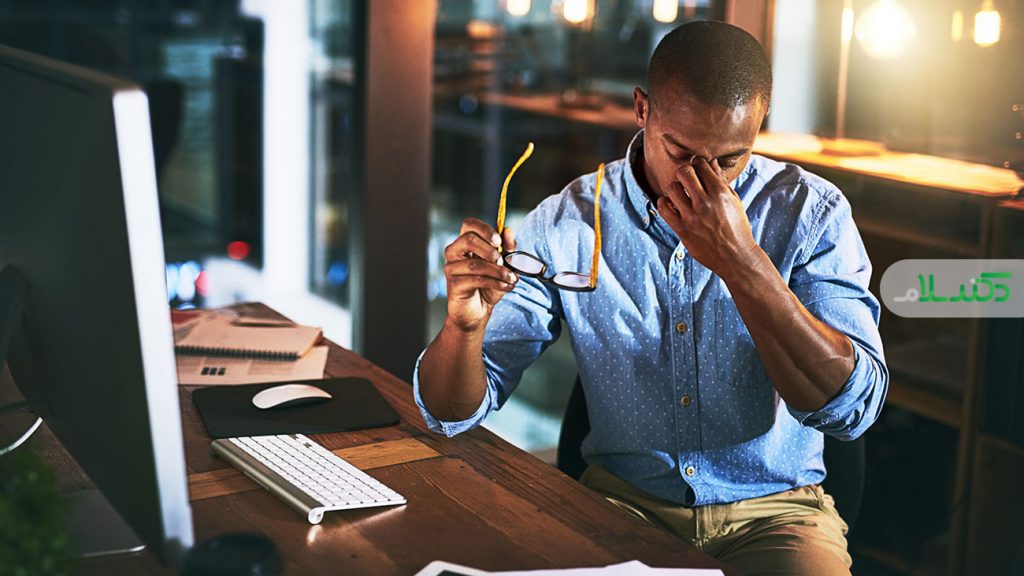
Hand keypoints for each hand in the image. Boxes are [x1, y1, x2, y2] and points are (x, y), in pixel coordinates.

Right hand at [443, 218, 518, 333]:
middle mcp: (454, 253)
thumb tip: (508, 230)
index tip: (499, 242)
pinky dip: (495, 282)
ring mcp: (452, 268)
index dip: (485, 229)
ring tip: (512, 278)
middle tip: (502, 260)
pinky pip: (476, 280)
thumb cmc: (489, 285)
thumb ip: (507, 248)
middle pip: (468, 239)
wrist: (479, 311)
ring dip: (498, 271)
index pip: (469, 224)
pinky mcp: (454, 285)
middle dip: (489, 250)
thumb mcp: (503, 265)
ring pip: (475, 264)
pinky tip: (506, 286)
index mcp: (465, 243)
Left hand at [655, 157, 759, 279]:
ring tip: (680, 194)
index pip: (701, 164)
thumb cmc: (737, 227)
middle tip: (687, 180)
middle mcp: (705, 202)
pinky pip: (663, 208)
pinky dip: (664, 203)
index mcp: (720, 193)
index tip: (697, 169)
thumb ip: (720, 181)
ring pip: (672, 188)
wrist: (735, 257)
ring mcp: (692, 217)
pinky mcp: (682, 230)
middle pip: (684, 172)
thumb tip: (711, 162)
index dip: (697, 163)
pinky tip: (671, 205)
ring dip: (674, 188)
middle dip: (685, 172)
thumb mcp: (733, 201)